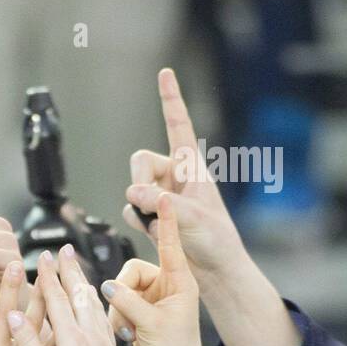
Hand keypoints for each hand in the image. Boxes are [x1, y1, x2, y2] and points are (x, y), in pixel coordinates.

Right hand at [101, 194, 205, 345]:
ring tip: (129, 331)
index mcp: (179, 282)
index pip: (170, 244)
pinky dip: (117, 318)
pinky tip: (127, 334)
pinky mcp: (140, 309)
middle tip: (128, 317)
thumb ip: (127, 301)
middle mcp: (166, 285)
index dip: (166, 220)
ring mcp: (152, 297)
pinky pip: (117, 303)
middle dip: (122, 295)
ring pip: (119, 288)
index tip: (163, 196)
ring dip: (118, 310)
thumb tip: (105, 286)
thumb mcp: (151, 324)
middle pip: (129, 271)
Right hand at [123, 68, 243, 283]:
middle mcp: (174, 177)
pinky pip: (130, 210)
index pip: (178, 125)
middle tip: (151, 202)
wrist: (215, 272)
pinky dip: (139, 222)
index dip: (170, 99)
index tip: (165, 73)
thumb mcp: (192, 218)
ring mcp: (162, 196)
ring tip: (163, 224)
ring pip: (133, 188)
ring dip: (141, 206)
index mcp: (192, 167)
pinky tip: (156, 233)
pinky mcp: (152, 215)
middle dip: (140, 179)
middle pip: (140, 160)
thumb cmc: (216, 241)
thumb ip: (162, 202)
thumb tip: (134, 193)